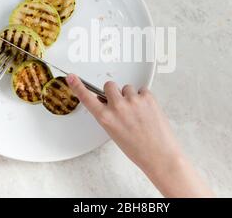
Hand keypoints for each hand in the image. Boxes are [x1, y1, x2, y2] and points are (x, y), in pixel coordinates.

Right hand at [66, 74, 212, 197]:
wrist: (159, 154)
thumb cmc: (138, 149)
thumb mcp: (114, 133)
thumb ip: (108, 116)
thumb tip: (108, 102)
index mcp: (106, 118)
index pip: (87, 98)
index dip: (78, 86)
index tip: (71, 77)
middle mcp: (118, 107)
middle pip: (109, 86)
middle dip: (114, 93)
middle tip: (122, 104)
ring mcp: (133, 100)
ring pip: (127, 88)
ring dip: (130, 96)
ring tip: (138, 113)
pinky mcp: (148, 97)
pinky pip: (142, 90)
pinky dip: (143, 98)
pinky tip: (147, 111)